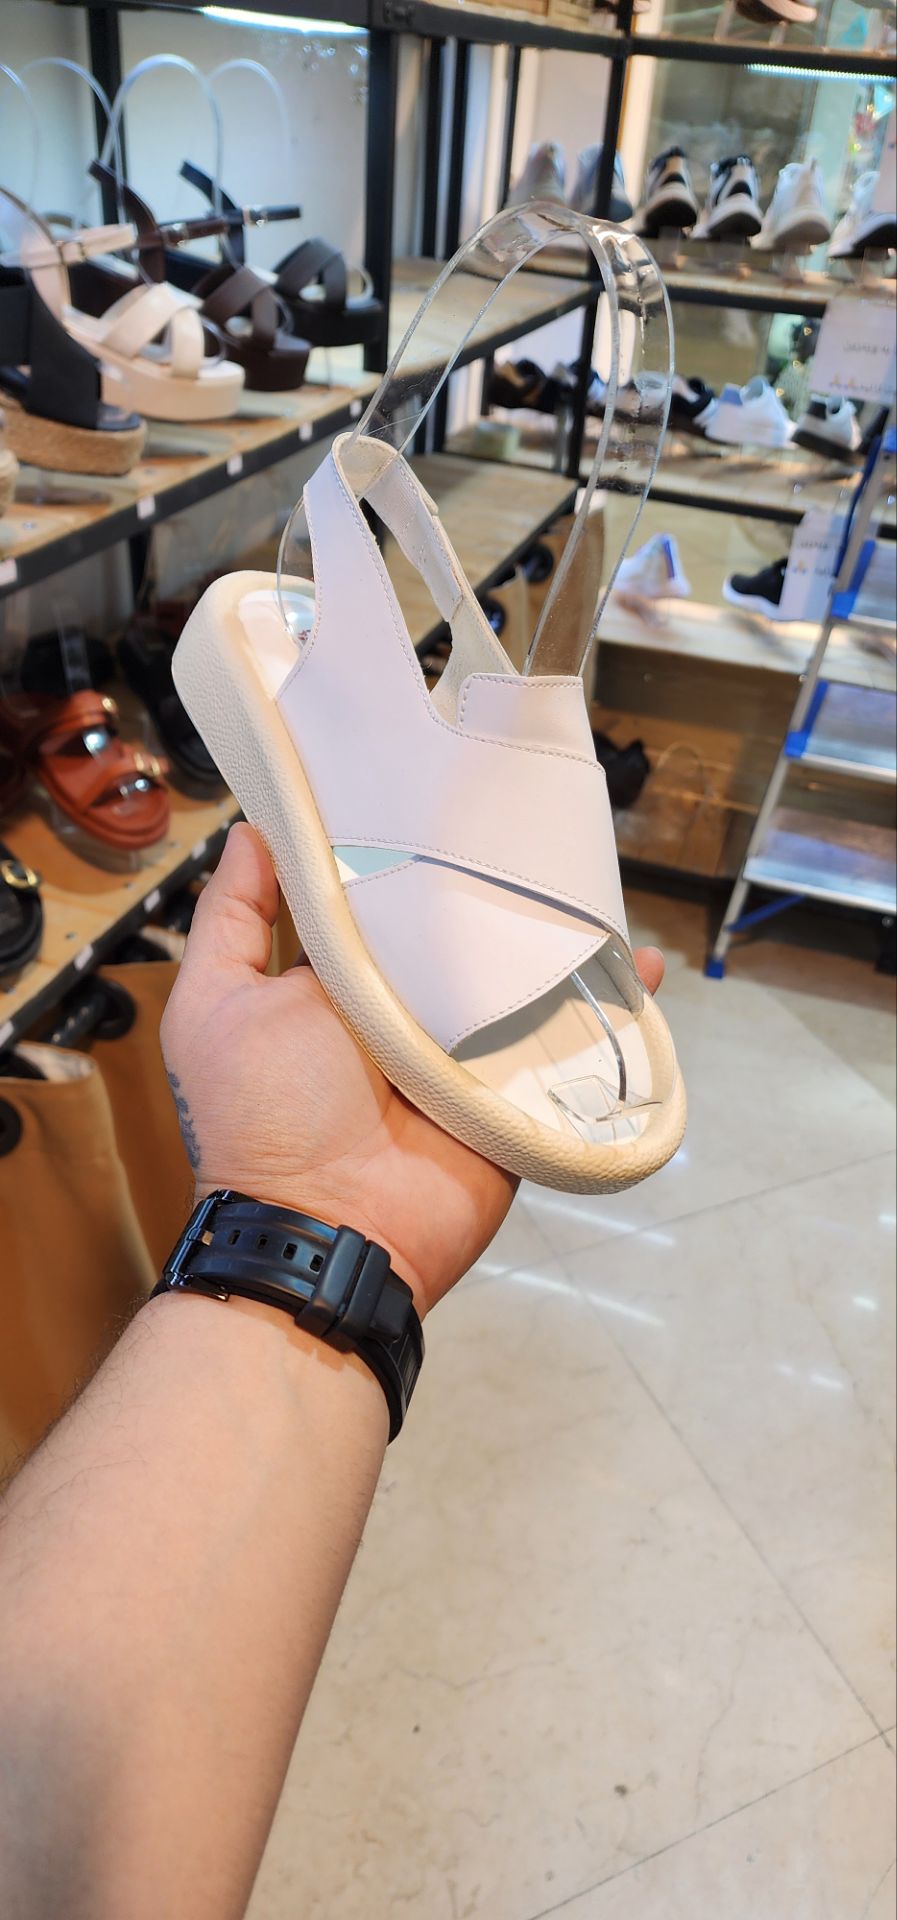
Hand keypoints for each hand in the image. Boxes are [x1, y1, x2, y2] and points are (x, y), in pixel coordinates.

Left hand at [161, 824, 664, 1317]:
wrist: (329, 1230)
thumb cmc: (262, 1117)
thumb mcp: (217, 1006)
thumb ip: (230, 921)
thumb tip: (251, 835)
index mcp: (336, 987)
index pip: (378, 904)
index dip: (400, 855)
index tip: (432, 790)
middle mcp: (402, 1015)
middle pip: (459, 939)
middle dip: (492, 892)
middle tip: (531, 828)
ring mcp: (463, 1055)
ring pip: (520, 984)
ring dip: (560, 942)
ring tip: (595, 883)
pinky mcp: (512, 1095)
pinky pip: (568, 1049)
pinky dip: (611, 1012)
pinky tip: (647, 966)